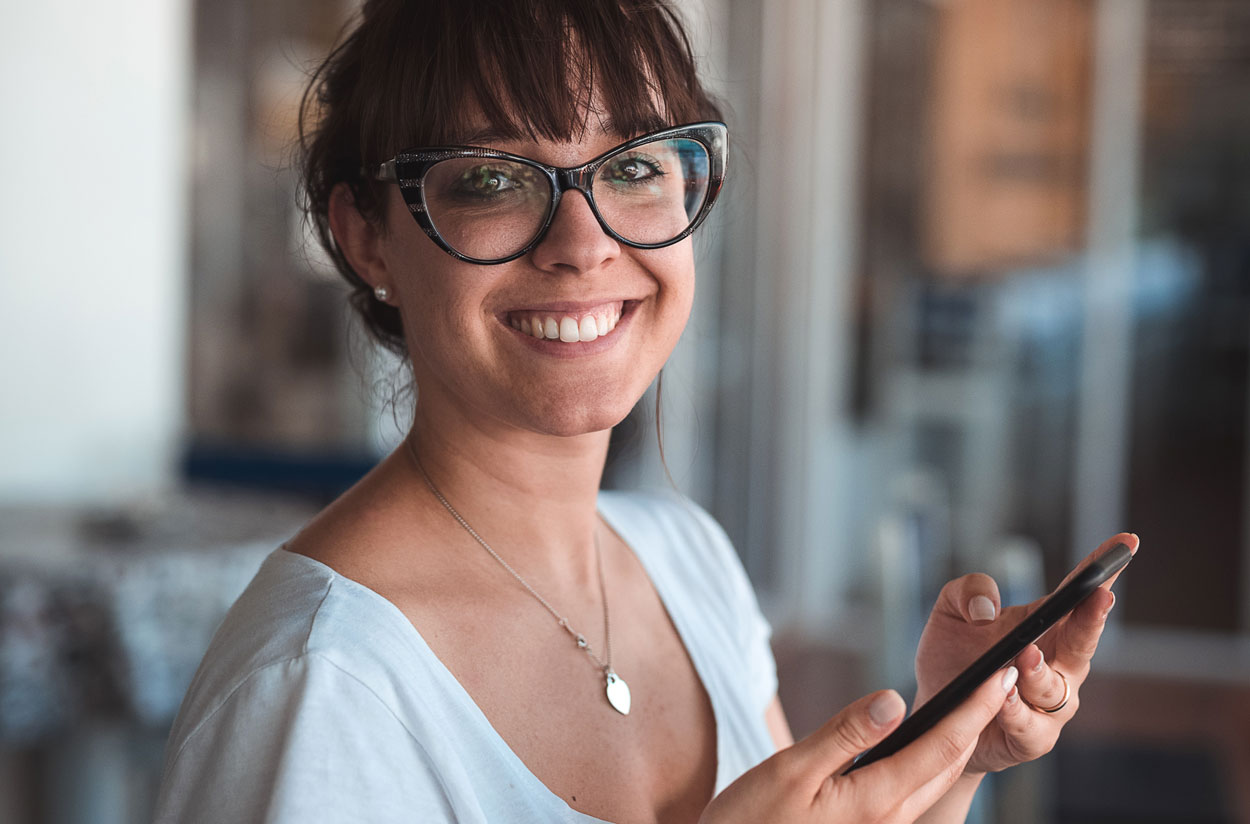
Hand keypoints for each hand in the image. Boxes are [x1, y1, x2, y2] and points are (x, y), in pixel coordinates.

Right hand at [699, 669, 1016, 823]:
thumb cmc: (750, 823)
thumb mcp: (790, 769)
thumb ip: (845, 734)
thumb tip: (894, 700)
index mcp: (876, 800)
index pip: (944, 744)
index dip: (976, 706)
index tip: (1001, 673)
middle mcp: (890, 821)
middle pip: (949, 764)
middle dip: (977, 720)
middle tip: (996, 679)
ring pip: (934, 780)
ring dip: (957, 741)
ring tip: (969, 705)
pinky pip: (912, 793)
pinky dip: (928, 761)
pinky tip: (920, 743)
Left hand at [914, 532, 1138, 774]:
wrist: (935, 715)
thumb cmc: (951, 658)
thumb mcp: (949, 612)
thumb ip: (967, 591)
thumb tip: (987, 608)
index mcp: (1045, 626)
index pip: (1078, 593)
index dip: (1103, 568)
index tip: (1126, 541)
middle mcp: (1058, 663)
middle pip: (1084, 638)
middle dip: (1094, 617)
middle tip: (1100, 594)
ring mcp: (1049, 702)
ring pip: (1056, 686)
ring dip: (1041, 670)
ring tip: (1024, 655)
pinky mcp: (1032, 736)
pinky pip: (1031, 725)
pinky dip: (1016, 710)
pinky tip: (1003, 697)